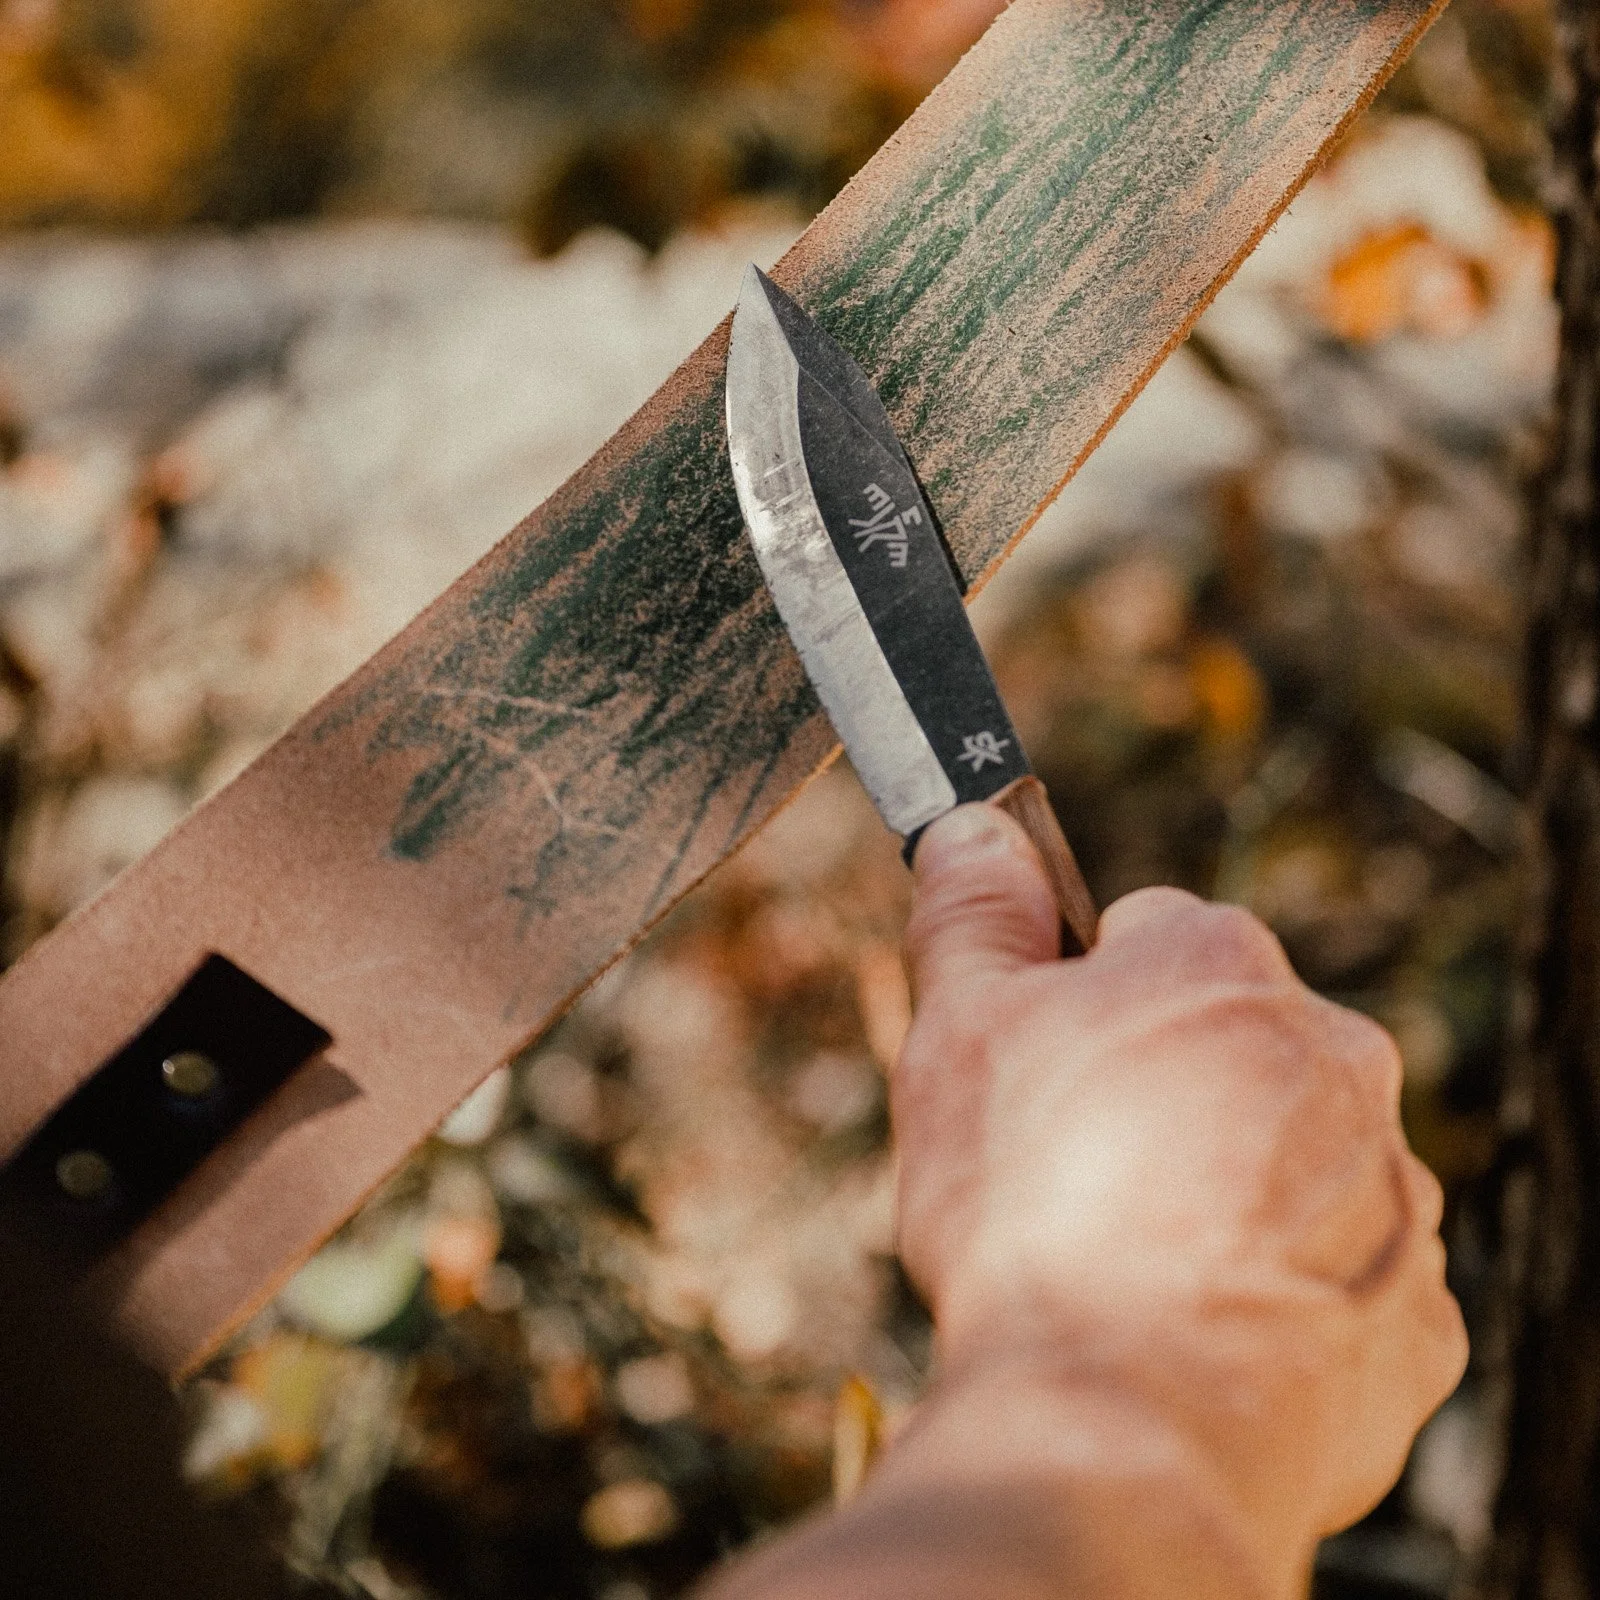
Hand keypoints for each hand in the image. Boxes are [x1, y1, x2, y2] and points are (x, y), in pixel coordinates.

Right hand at [894, 803, 1467, 1588]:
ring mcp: (1391, 1182)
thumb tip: (975, 822)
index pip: (1144, 934)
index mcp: (1221, 963)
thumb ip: (973, 915)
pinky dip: (1276, 1287)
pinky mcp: (1415, 1307)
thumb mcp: (960, 1032)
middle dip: (1157, 1086)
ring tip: (1129, 1264)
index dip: (1076, 996)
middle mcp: (1334, 1050)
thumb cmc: (1033, 1204)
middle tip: (1073, 1173)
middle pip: (1225, 1042)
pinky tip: (1199, 1328)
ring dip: (1222, 1185)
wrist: (1131, 1413)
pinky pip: (1336, 1269)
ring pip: (1286, 1153)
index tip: (1040, 1067)